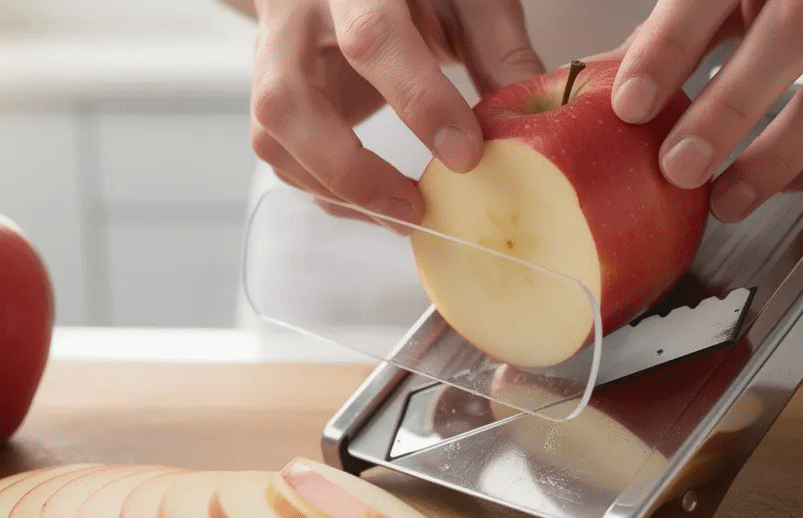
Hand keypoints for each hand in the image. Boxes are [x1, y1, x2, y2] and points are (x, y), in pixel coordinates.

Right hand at [248, 0, 544, 224]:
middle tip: (414, 208)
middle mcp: (295, 16)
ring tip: (403, 213)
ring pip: (274, 137)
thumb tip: (531, 127)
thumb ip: (498, 50)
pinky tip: (377, 201)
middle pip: (289, 100)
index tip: (465, 153)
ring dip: (337, 190)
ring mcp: (272, 57)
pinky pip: (282, 156)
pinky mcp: (272, 95)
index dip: (418, 100)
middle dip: (352, 169)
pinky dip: (328, 190)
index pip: (371, 38)